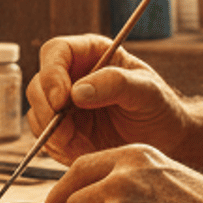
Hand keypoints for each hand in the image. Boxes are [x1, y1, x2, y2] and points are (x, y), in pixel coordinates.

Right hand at [27, 34, 189, 163]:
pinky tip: (82, 150)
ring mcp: (65, 104)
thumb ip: (116, 84)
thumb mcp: (147, 91)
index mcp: (92, 53)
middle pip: (38, 84)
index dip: (51, 74)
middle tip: (66, 131)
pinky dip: (58, 147)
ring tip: (81, 143)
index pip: (56, 52)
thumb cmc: (160, 108)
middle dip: (47, 109)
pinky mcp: (64, 130)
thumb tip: (78, 91)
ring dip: (52, 132)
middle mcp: (73, 76)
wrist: (165, 140)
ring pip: (36, 113)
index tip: (61, 100)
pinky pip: (45, 138)